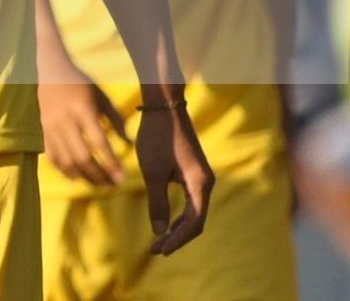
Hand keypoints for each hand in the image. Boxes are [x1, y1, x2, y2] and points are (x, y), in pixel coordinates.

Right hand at [37, 52, 128, 186]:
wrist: (52, 71)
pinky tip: (76, 178)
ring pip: (66, 160)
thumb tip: (128, 145)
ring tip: (97, 184)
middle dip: (98, 175)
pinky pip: (52, 156)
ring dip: (83, 176)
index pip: (99, 142)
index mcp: (83, 109)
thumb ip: (116, 121)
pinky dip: (63, 170)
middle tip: (111, 185)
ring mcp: (51, 125)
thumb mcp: (102, 97)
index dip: (111, 162)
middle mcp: (65, 119)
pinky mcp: (43, 129)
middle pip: (81, 156)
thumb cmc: (82, 84)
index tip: (122, 178)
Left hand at [134, 102, 213, 254]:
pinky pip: (191, 201)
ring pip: (194, 212)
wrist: (165, 106)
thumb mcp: (152, 171)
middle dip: (177, 237)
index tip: (159, 250)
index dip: (177, 239)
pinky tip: (165, 222)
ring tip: (159, 242)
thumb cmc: (157, 136)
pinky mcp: (194, 173)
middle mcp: (206, 182)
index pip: (194, 222)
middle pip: (196, 220)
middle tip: (156, 251)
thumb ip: (157, 202)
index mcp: (201, 184)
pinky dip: (179, 215)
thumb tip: (158, 231)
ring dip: (178, 228)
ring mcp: (202, 177)